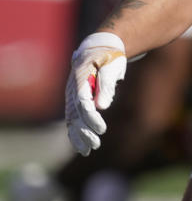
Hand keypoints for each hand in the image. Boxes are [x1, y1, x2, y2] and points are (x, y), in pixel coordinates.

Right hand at [65, 32, 126, 154]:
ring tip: (88, 151)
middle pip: (75, 114)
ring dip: (78, 136)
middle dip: (84, 131)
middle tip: (96, 145)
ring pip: (72, 119)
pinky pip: (72, 119)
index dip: (91, 118)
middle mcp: (72, 89)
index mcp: (79, 78)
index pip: (83, 103)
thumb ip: (106, 85)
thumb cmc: (108, 57)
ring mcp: (71, 96)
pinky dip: (75, 133)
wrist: (100, 49)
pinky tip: (80, 146)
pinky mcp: (75, 101)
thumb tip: (102, 106)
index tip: (102, 129)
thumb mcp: (111, 66)